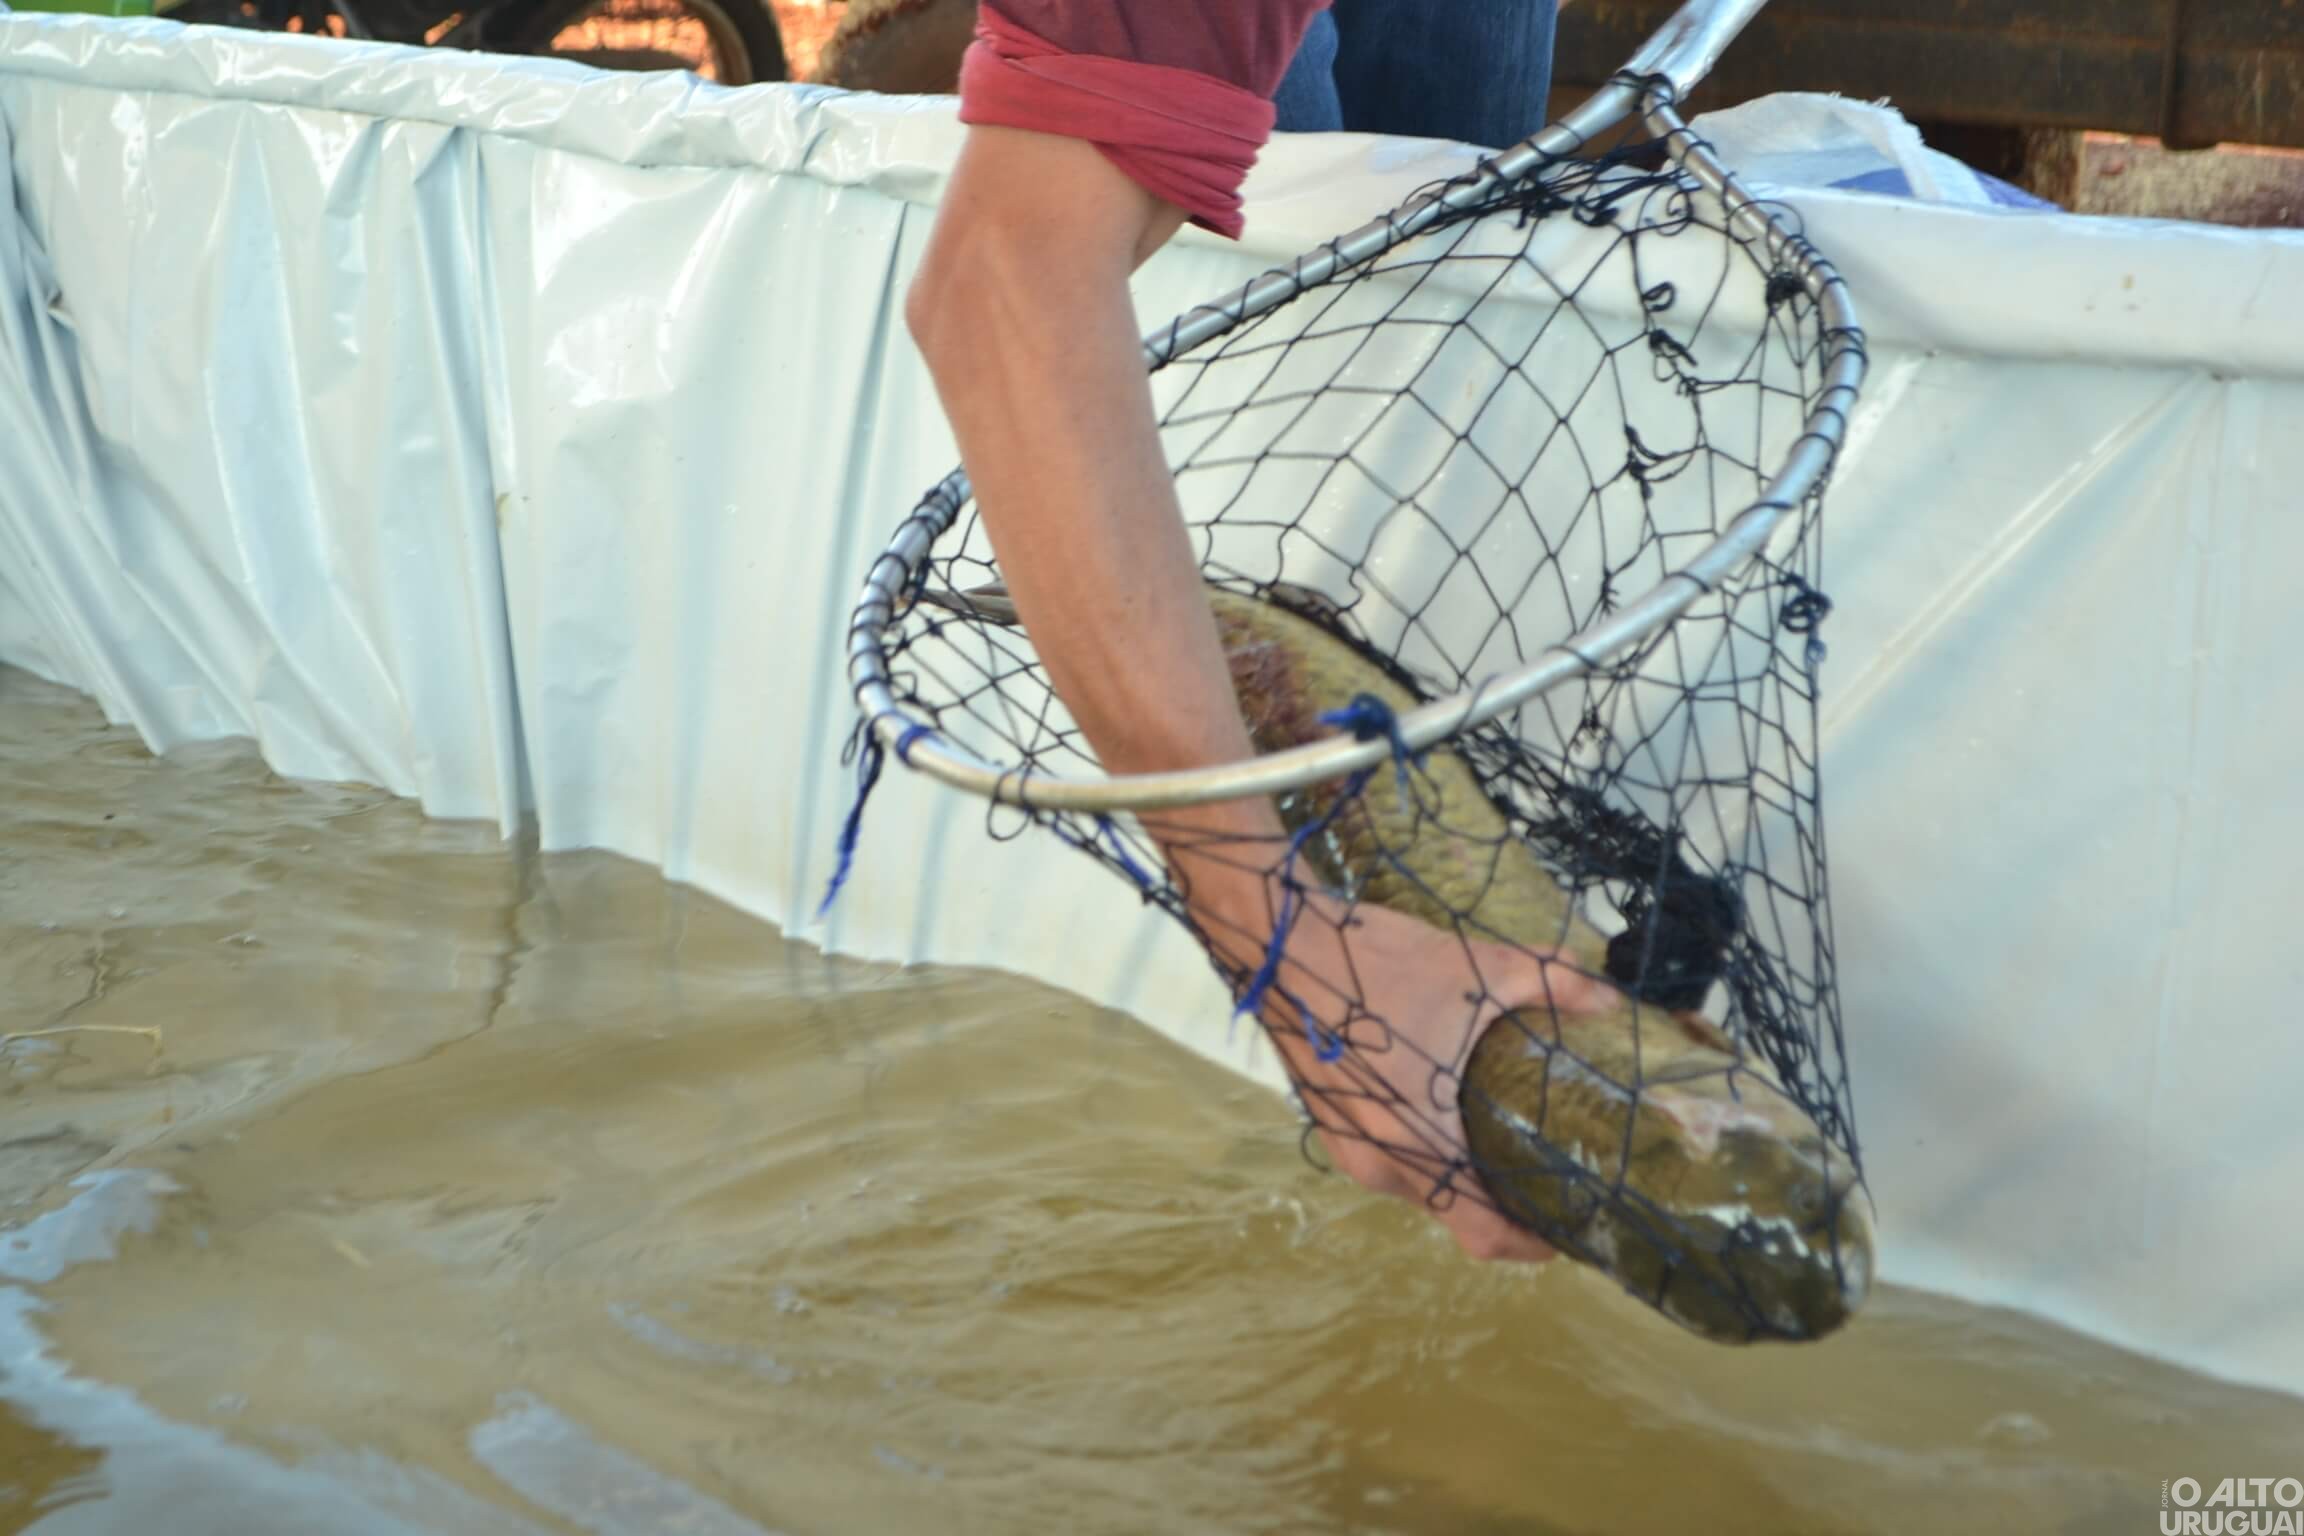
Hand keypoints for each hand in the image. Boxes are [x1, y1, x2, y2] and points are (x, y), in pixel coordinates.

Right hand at [1215, 886, 1620, 1262]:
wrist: (1274, 939)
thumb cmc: (1375, 961)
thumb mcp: (1477, 967)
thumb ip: (1551, 984)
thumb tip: (1609, 1000)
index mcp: (1419, 1142)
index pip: (1486, 1232)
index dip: (1533, 1244)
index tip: (1571, 1228)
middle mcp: (1379, 1163)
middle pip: (1455, 1213)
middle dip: (1504, 1204)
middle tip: (1549, 1174)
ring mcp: (1347, 1146)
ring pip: (1420, 1188)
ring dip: (1461, 1177)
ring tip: (1502, 1139)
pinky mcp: (1327, 1123)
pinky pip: (1389, 1161)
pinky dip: (1424, 1153)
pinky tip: (1445, 1109)